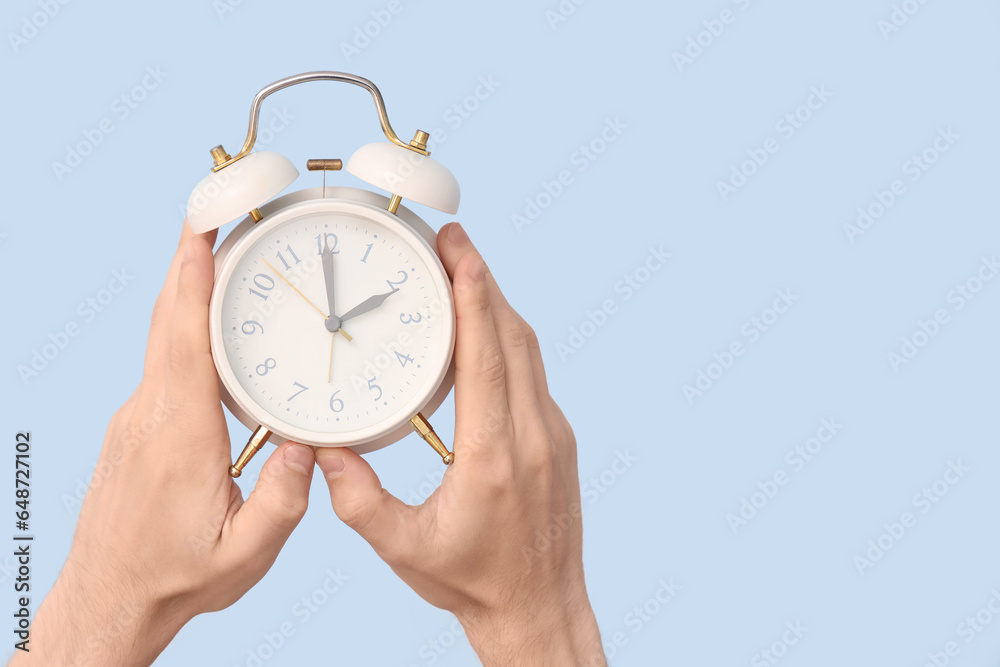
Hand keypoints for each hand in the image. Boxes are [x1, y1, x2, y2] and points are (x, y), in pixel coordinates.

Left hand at [10, 223, 315, 666]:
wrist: (111, 599)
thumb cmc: (178, 577)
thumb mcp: (246, 553)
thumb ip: (283, 500)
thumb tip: (310, 448)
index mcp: (179, 437)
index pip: (184, 342)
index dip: (192, 282)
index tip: (202, 231)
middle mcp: (151, 416)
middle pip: (167, 322)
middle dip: (188, 262)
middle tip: (216, 214)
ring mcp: (138, 419)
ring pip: (162, 339)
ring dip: (186, 291)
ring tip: (220, 253)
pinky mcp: (138, 428)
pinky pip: (163, 363)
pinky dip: (184, 326)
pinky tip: (210, 324)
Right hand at [314, 223, 604, 665]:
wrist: (540, 609)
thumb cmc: (473, 583)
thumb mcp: (405, 549)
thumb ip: (359, 503)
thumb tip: (324, 453)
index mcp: (494, 456)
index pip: (488, 355)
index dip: (474, 294)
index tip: (460, 249)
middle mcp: (533, 435)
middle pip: (513, 337)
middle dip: (483, 282)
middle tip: (451, 243)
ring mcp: (553, 434)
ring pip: (529, 351)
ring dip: (497, 307)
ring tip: (461, 273)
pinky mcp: (557, 440)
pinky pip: (533, 373)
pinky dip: (507, 340)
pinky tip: (481, 333)